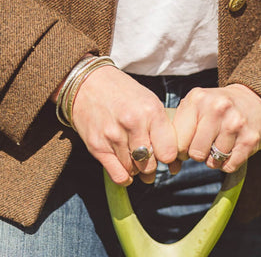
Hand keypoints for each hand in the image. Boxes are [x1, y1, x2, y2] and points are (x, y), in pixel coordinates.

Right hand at [72, 66, 178, 185]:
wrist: (88, 83)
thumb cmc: (122, 91)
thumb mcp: (148, 100)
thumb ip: (160, 126)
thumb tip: (173, 160)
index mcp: (150, 111)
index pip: (168, 152)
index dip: (168, 156)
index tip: (164, 153)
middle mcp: (133, 123)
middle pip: (151, 164)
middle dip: (152, 164)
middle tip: (149, 158)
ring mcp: (113, 136)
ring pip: (134, 170)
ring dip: (136, 168)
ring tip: (134, 156)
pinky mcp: (97, 146)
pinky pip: (118, 175)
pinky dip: (125, 177)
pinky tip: (126, 170)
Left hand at [173, 84, 260, 172]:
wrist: (254, 99)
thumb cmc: (218, 106)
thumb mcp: (196, 105)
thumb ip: (179, 128)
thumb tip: (170, 163)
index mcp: (198, 99)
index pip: (178, 140)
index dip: (180, 148)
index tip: (186, 145)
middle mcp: (217, 108)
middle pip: (196, 153)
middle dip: (198, 153)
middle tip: (206, 142)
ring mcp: (235, 123)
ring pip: (213, 161)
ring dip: (214, 158)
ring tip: (219, 142)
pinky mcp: (250, 139)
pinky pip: (230, 166)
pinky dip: (228, 163)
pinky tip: (231, 147)